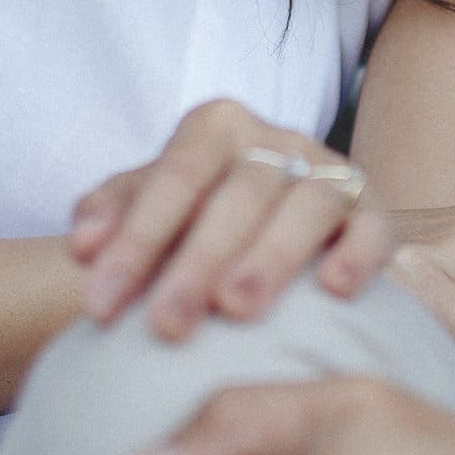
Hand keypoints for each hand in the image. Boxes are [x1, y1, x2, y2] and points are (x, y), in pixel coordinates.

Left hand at [68, 100, 395, 340]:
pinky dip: (358, 254)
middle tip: (165, 326)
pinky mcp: (372, 211)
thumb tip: (81, 245)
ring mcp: (330, 172)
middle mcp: (276, 139)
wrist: (279, 220)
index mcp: (216, 127)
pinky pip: (372, 227)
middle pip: (238, 192)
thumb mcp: (152, 207)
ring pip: (306, 203)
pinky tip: (335, 290)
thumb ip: (112, 215)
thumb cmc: (200, 219)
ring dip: (271, 256)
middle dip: (196, 260)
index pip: (173, 178)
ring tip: (235, 310)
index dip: (134, 240)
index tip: (98, 307)